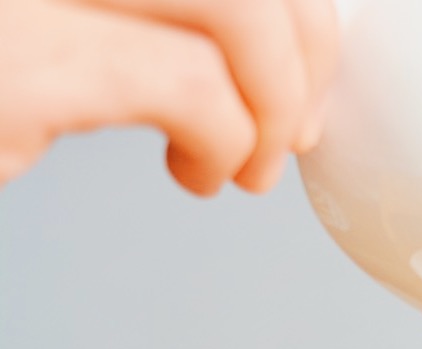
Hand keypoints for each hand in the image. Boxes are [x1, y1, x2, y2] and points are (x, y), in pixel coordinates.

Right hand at [0, 0, 337, 193]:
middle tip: (292, 128)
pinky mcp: (20, 56)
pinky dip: (230, 144)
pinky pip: (193, 89)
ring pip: (240, 5)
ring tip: (248, 161)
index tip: (302, 60)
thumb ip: (135, 3)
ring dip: (276, 100)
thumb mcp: (56, 10)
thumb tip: (262, 43)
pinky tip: (198, 173)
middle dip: (307, 42)